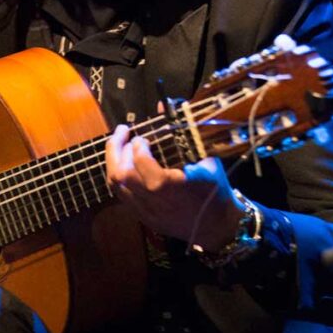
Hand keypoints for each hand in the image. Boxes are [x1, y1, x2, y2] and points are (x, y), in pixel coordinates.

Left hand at [105, 125, 244, 250]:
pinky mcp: (144, 218)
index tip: (143, 137)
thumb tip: (163, 105)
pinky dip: (118, 176)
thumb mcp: (207, 160)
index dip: (138, 145)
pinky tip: (123, 164)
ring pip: (116, 186)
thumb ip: (184, 133)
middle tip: (122, 133)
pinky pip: (121, 195)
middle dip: (117, 149)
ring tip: (119, 145)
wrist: (219, 227)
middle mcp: (154, 200)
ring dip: (114, 162)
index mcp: (171, 186)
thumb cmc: (216, 191)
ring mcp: (146, 212)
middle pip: (121, 174)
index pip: (141, 162)